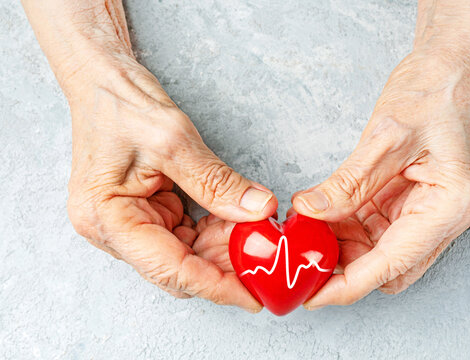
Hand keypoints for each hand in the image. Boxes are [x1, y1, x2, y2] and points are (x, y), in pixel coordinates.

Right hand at [66, 59, 275, 311]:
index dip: (215, 285)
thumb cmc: (122, 105)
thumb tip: (258, 210)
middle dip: (224, 266)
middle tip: (266, 261)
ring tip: (257, 236)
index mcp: (109, 219)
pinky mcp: (145, 213)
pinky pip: (185, 234)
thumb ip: (216, 182)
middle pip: (178, 267)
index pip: (170, 269)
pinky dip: (213, 231)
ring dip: (222, 248)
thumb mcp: (173, 139)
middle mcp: (114, 231)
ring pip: (185, 253)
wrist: (102, 83)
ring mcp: (130, 223)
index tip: (252, 296)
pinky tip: (238, 221)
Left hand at [292, 51, 469, 307]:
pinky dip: (346, 228)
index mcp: (450, 205)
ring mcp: (427, 210)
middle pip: (387, 266)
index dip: (349, 285)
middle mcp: (443, 216)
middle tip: (301, 262)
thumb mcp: (386, 137)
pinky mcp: (410, 200)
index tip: (313, 296)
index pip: (393, 264)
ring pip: (378, 249)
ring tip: (304, 235)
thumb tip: (309, 211)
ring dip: (341, 247)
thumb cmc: (431, 92)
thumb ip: (348, 182)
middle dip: (344, 269)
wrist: (446, 69)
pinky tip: (319, 218)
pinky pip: (374, 227)